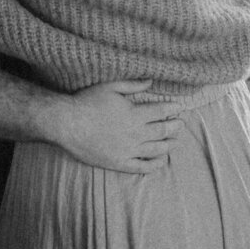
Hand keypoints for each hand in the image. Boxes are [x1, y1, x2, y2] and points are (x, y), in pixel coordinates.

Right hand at [52, 80, 180, 174]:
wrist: (67, 123)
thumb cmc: (87, 102)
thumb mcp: (110, 87)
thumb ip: (132, 85)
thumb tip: (150, 81)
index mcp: (134, 114)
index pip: (161, 111)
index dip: (172, 109)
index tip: (179, 108)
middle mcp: (135, 133)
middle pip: (162, 130)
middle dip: (175, 127)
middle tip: (181, 124)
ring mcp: (128, 150)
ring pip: (156, 149)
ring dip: (169, 145)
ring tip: (176, 141)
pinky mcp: (119, 163)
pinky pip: (142, 167)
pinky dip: (155, 164)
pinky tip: (161, 160)